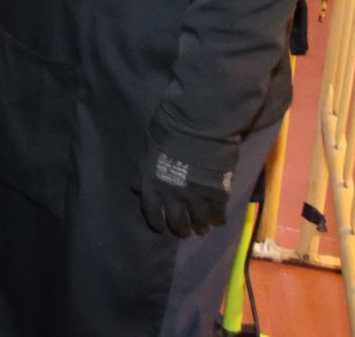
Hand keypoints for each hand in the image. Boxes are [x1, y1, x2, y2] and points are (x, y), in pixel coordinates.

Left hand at [136, 122, 237, 237]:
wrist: (198, 124)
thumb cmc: (169, 130)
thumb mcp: (148, 149)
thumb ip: (144, 170)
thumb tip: (135, 186)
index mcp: (152, 184)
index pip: (151, 212)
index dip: (156, 222)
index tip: (160, 227)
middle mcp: (172, 195)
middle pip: (177, 221)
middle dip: (180, 228)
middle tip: (185, 231)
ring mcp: (196, 196)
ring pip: (199, 220)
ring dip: (200, 226)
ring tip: (203, 228)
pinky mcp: (217, 192)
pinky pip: (218, 212)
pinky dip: (218, 218)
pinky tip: (219, 220)